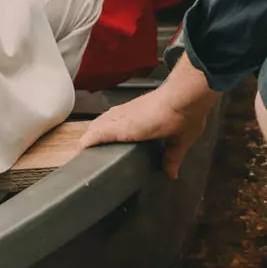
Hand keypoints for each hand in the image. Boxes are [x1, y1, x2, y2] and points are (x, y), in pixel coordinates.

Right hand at [78, 58, 219, 178]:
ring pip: (104, 117)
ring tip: (95, 139)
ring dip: (97, 127)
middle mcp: (123, 117)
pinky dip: (107, 120)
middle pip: (97, 125)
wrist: (186, 93)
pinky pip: (113, 112)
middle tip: (86, 151)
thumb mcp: (178, 143)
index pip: (97, 134)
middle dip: (88, 138)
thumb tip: (170, 174)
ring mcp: (127, 108)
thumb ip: (171, 158)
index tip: (80, 154)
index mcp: (128, 129)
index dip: (86, 144)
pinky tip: (112, 124)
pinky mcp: (134, 103)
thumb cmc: (181, 118)